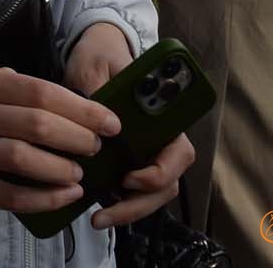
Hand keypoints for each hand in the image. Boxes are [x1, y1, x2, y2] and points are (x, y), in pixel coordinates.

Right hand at [0, 64, 119, 214]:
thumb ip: (12, 84)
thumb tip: (66, 101)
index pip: (40, 92)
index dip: (81, 108)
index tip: (107, 120)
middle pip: (37, 124)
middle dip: (78, 138)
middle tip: (96, 146)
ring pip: (24, 159)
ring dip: (62, 168)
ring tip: (80, 171)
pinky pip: (9, 195)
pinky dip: (43, 198)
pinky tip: (64, 195)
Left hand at [64, 23, 197, 227]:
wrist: (93, 53)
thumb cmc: (99, 57)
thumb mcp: (94, 67)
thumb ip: (97, 91)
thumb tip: (95, 122)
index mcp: (162, 115)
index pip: (179, 151)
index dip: (160, 172)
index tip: (129, 178)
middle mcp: (160, 137)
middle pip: (167, 182)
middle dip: (141, 203)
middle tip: (106, 211)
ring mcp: (145, 151)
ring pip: (153, 193)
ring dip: (130, 210)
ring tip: (98, 218)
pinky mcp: (127, 160)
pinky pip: (133, 191)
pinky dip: (119, 204)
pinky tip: (93, 208)